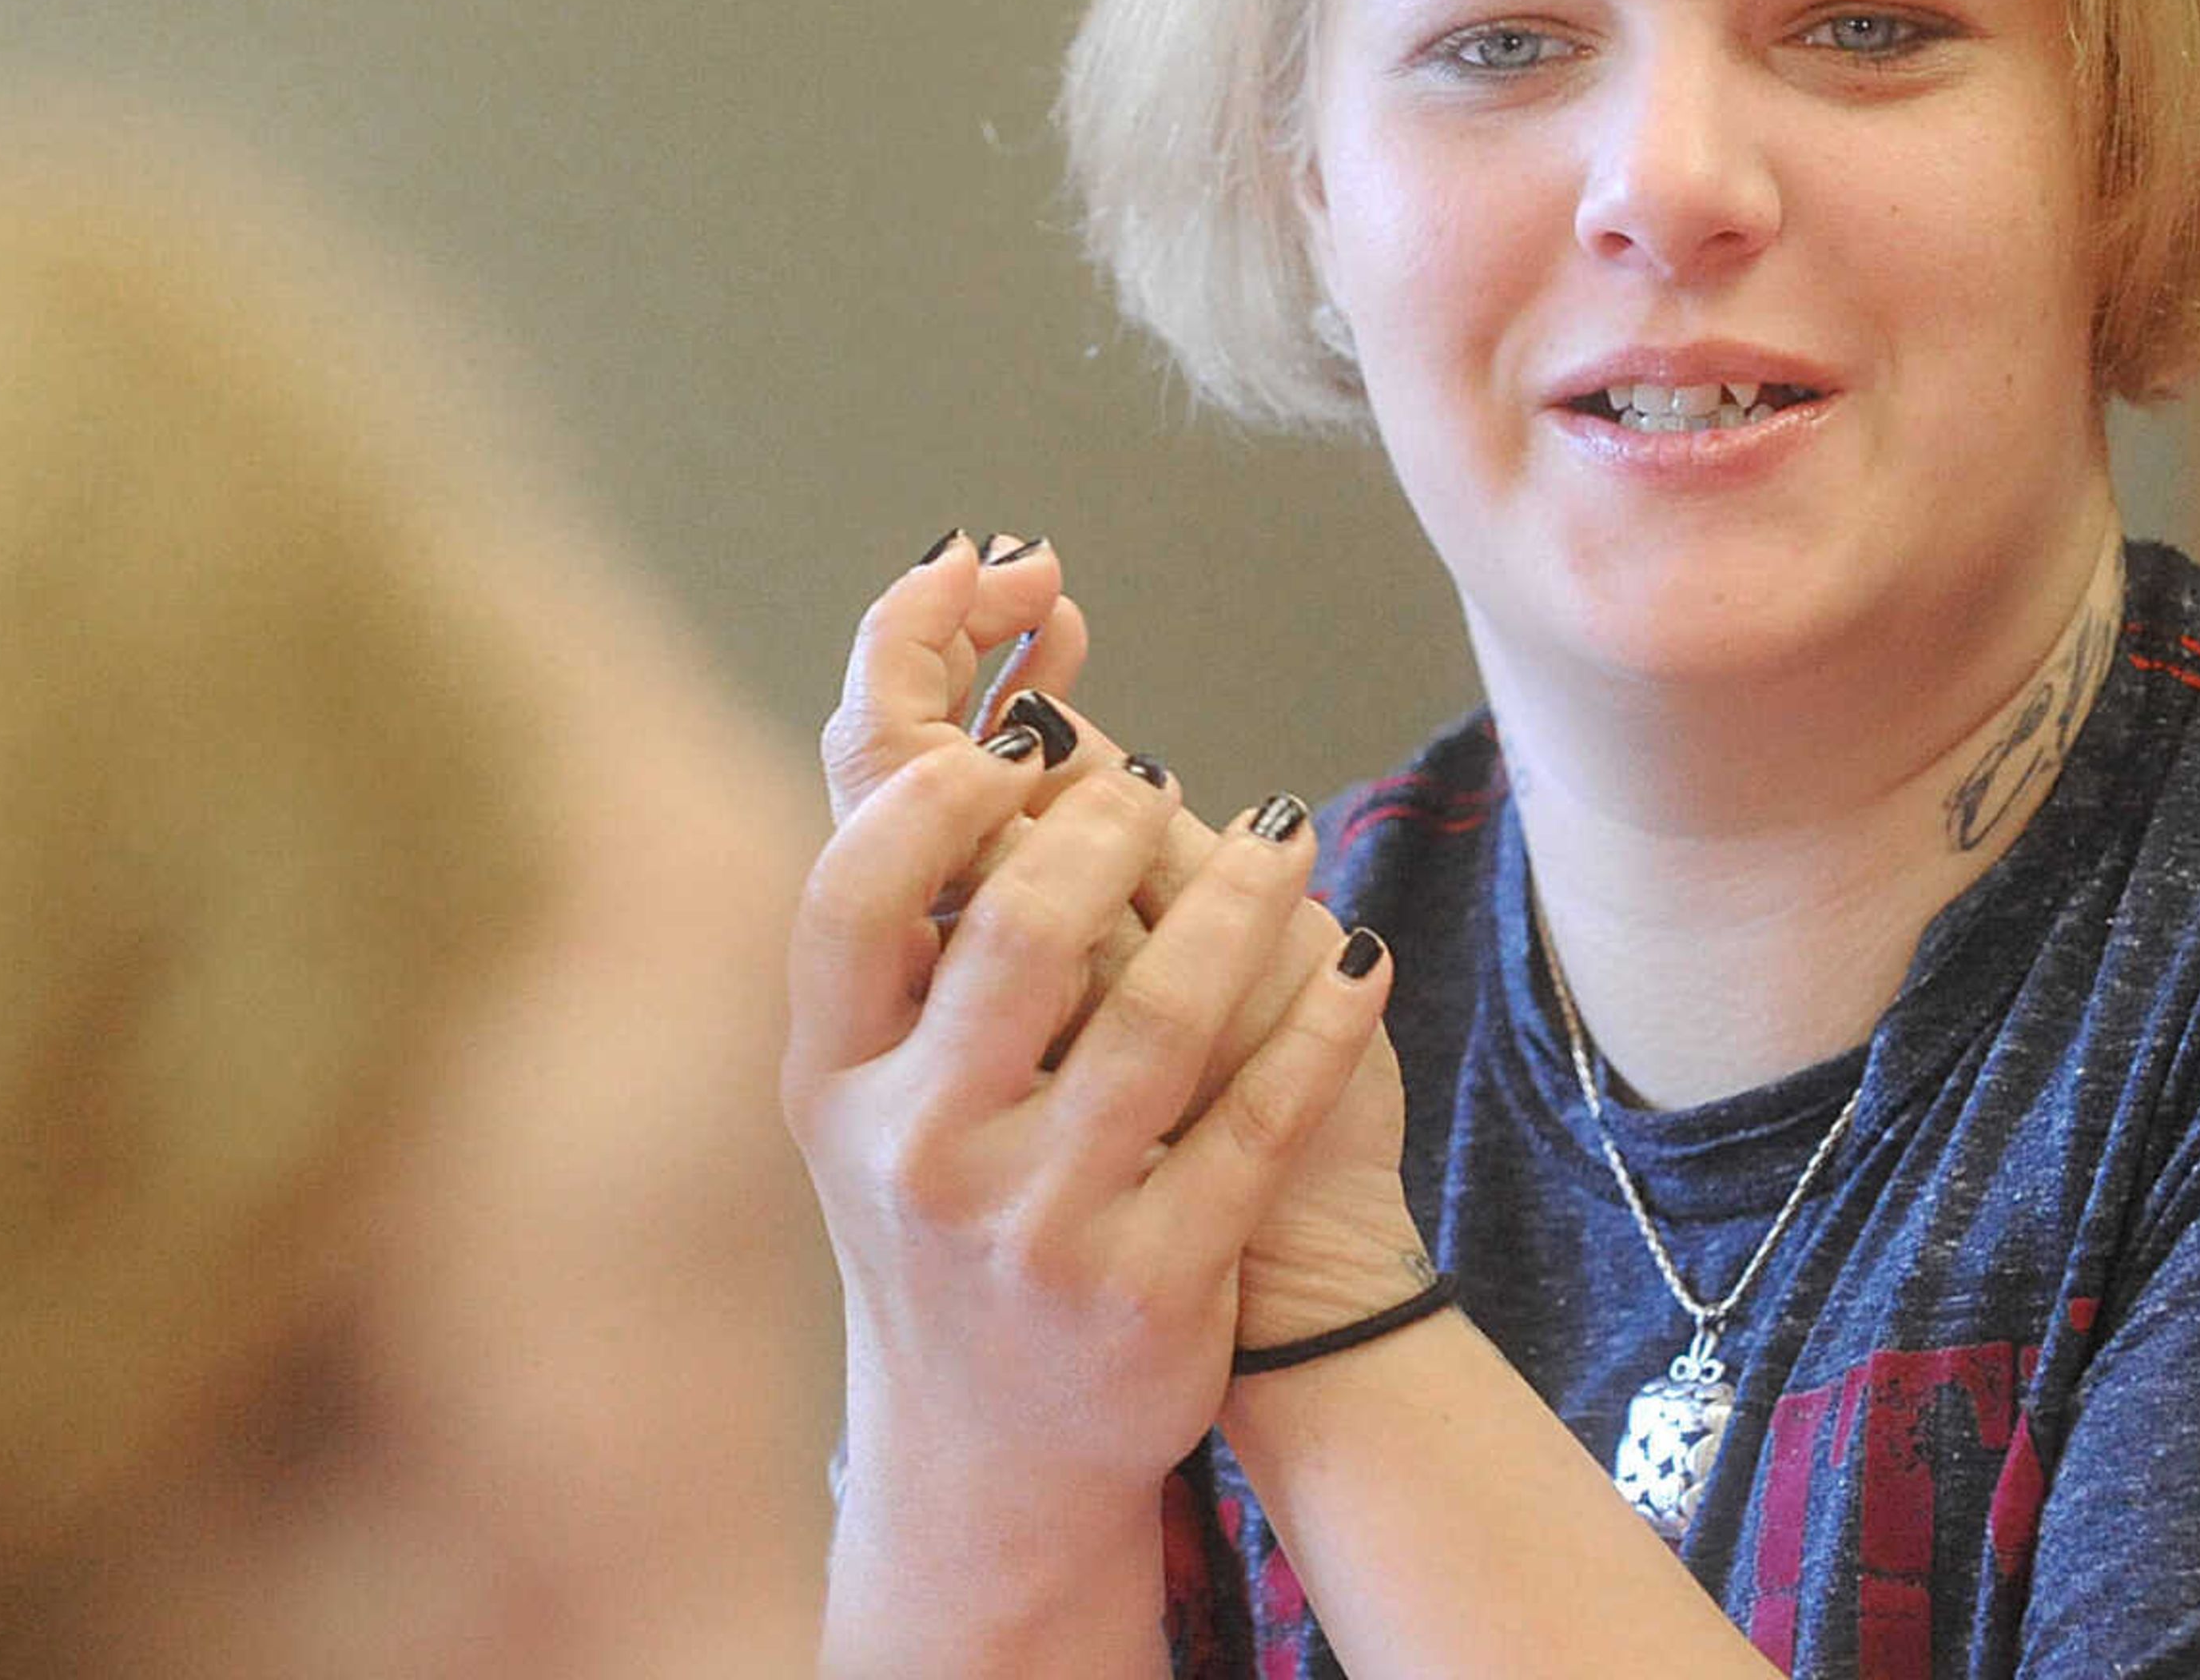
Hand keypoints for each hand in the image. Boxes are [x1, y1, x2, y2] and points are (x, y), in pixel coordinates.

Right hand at [786, 730, 1390, 1660]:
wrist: (995, 1452)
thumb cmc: (946, 1221)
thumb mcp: (879, 1110)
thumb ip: (910, 958)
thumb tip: (988, 746)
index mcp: (841, 1092)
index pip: (850, 905)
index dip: (931, 802)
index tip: (1016, 746)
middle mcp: (924, 1160)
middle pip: (1018, 934)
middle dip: (1105, 827)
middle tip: (1161, 781)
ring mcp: (1039, 1229)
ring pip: (1161, 1015)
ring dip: (1239, 897)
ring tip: (1286, 832)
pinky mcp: (1151, 1288)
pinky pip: (1259, 1117)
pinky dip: (1320, 1021)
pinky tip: (1358, 955)